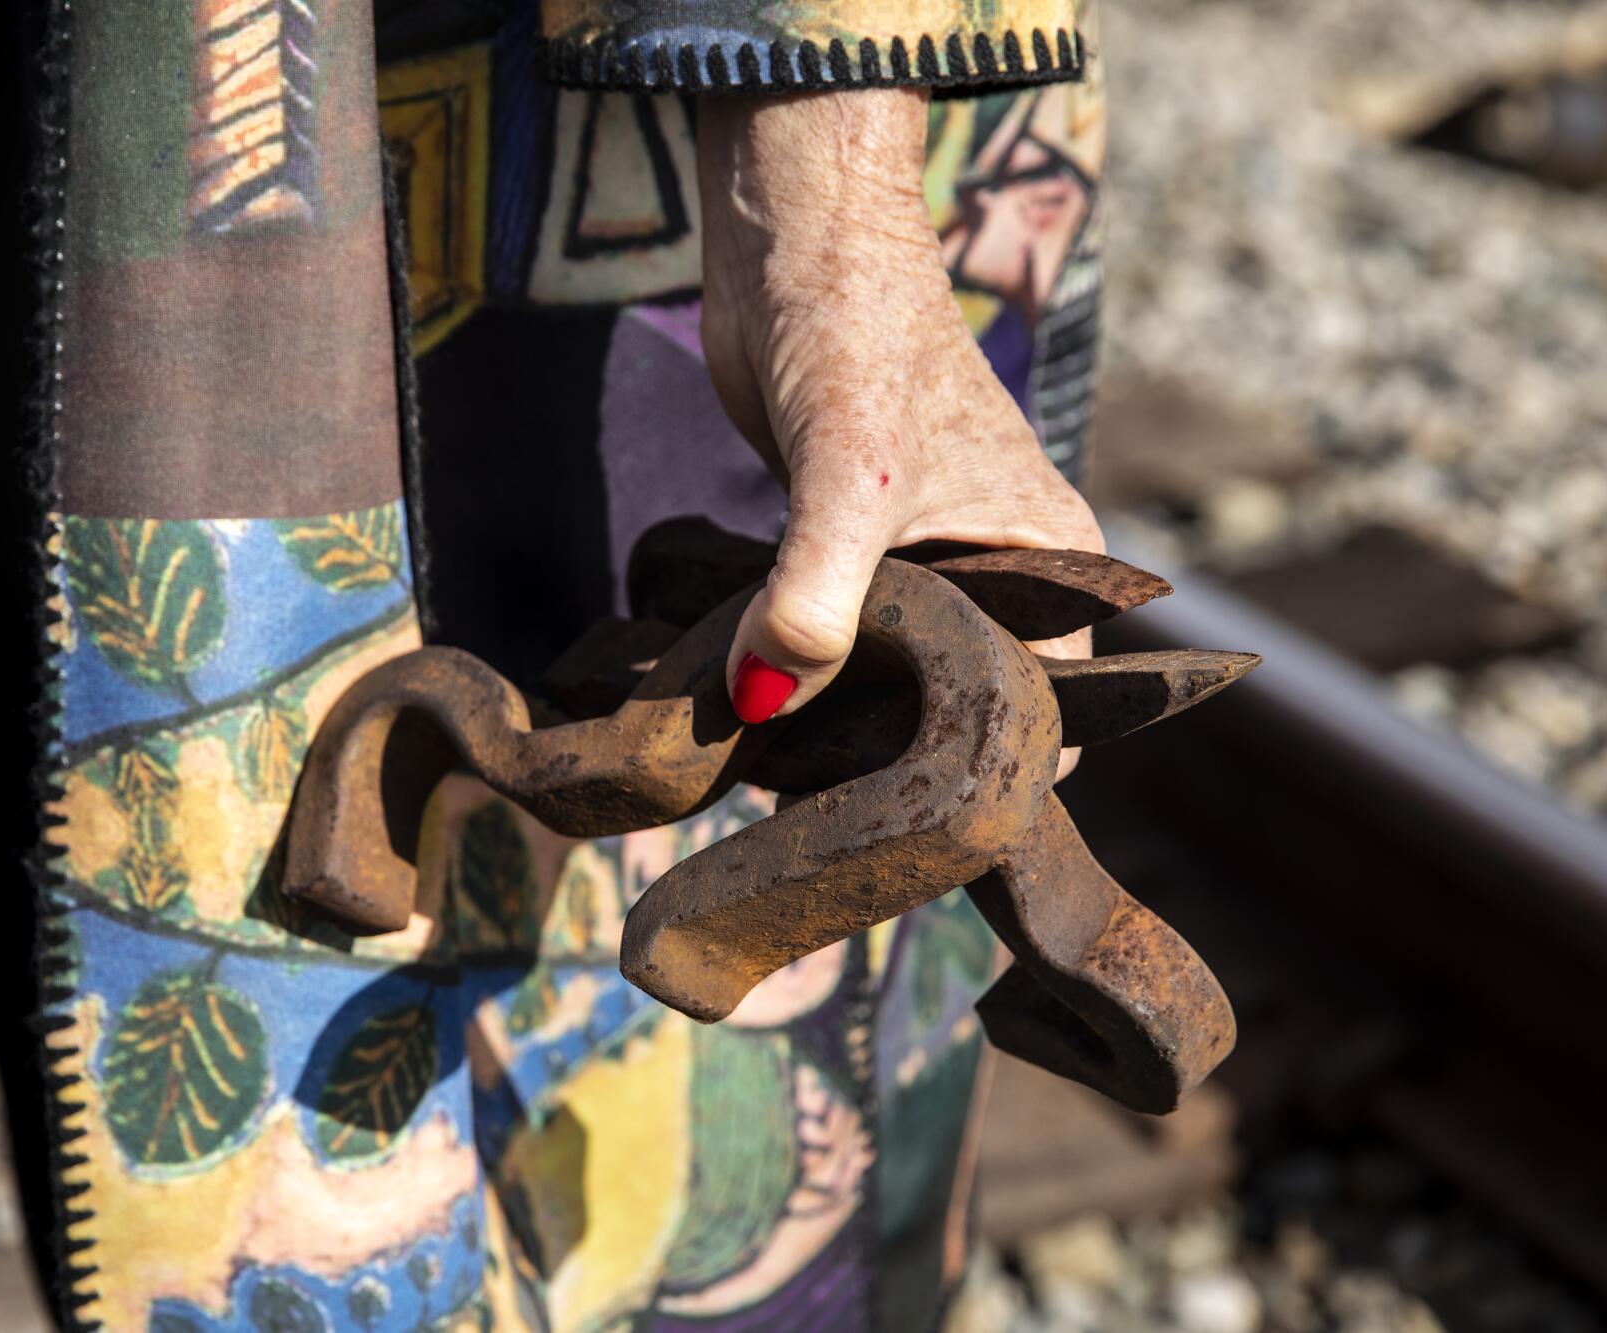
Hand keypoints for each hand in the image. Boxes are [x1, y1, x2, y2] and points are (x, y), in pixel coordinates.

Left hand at [698, 88, 1100, 774]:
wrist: (794, 236)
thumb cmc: (858, 333)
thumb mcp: (850, 480)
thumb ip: (817, 599)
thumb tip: (765, 701)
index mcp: (1054, 562)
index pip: (1057, 710)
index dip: (998, 770)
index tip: (917, 816)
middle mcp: (1001, 568)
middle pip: (968, 702)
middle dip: (905, 753)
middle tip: (823, 800)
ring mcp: (925, 556)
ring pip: (895, 672)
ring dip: (841, 715)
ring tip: (777, 764)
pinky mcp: (849, 542)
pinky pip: (836, 631)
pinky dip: (800, 666)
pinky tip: (750, 701)